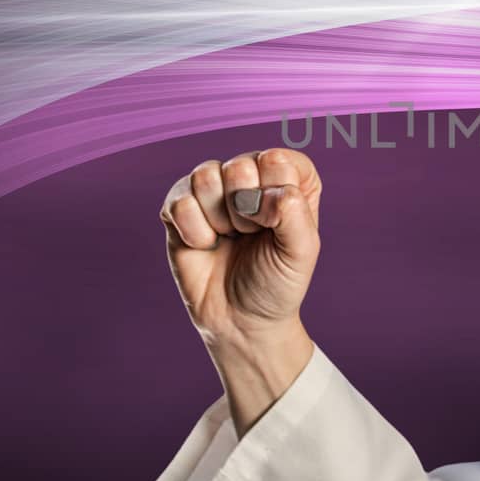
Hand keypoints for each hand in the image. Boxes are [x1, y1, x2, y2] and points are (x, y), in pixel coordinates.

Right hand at [158, 147, 323, 352]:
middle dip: (245, 212)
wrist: (240, 320)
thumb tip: (269, 194)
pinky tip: (205, 245)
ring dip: (218, 220)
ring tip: (228, 238)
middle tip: (249, 235)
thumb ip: (295, 215)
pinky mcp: (181, 206)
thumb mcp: (301, 253)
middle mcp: (252, 176)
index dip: (274, 197)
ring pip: (205, 177)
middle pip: (240, 167)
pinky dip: (194, 231)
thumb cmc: (276, 282)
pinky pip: (179, 201)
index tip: (274, 226)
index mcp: (289, 179)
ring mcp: (214, 188)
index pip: (279, 160)